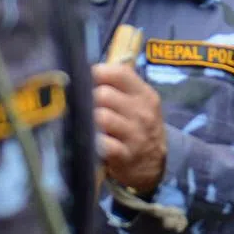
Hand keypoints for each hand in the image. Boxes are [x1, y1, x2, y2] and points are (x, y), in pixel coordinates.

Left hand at [93, 63, 165, 194]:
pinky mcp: (125, 155)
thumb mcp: (138, 103)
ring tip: (82, 123)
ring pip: (101, 117)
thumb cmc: (137, 126)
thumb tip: (82, 71)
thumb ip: (117, 87)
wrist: (154, 163)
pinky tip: (88, 140)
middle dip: (87, 99)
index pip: (120, 73)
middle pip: (104, 94)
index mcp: (144, 94)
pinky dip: (92, 141)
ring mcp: (135, 134)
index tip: (84, 80)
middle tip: (79, 105)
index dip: (97, 73)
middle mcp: (142, 112)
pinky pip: (102, 144)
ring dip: (87, 120)